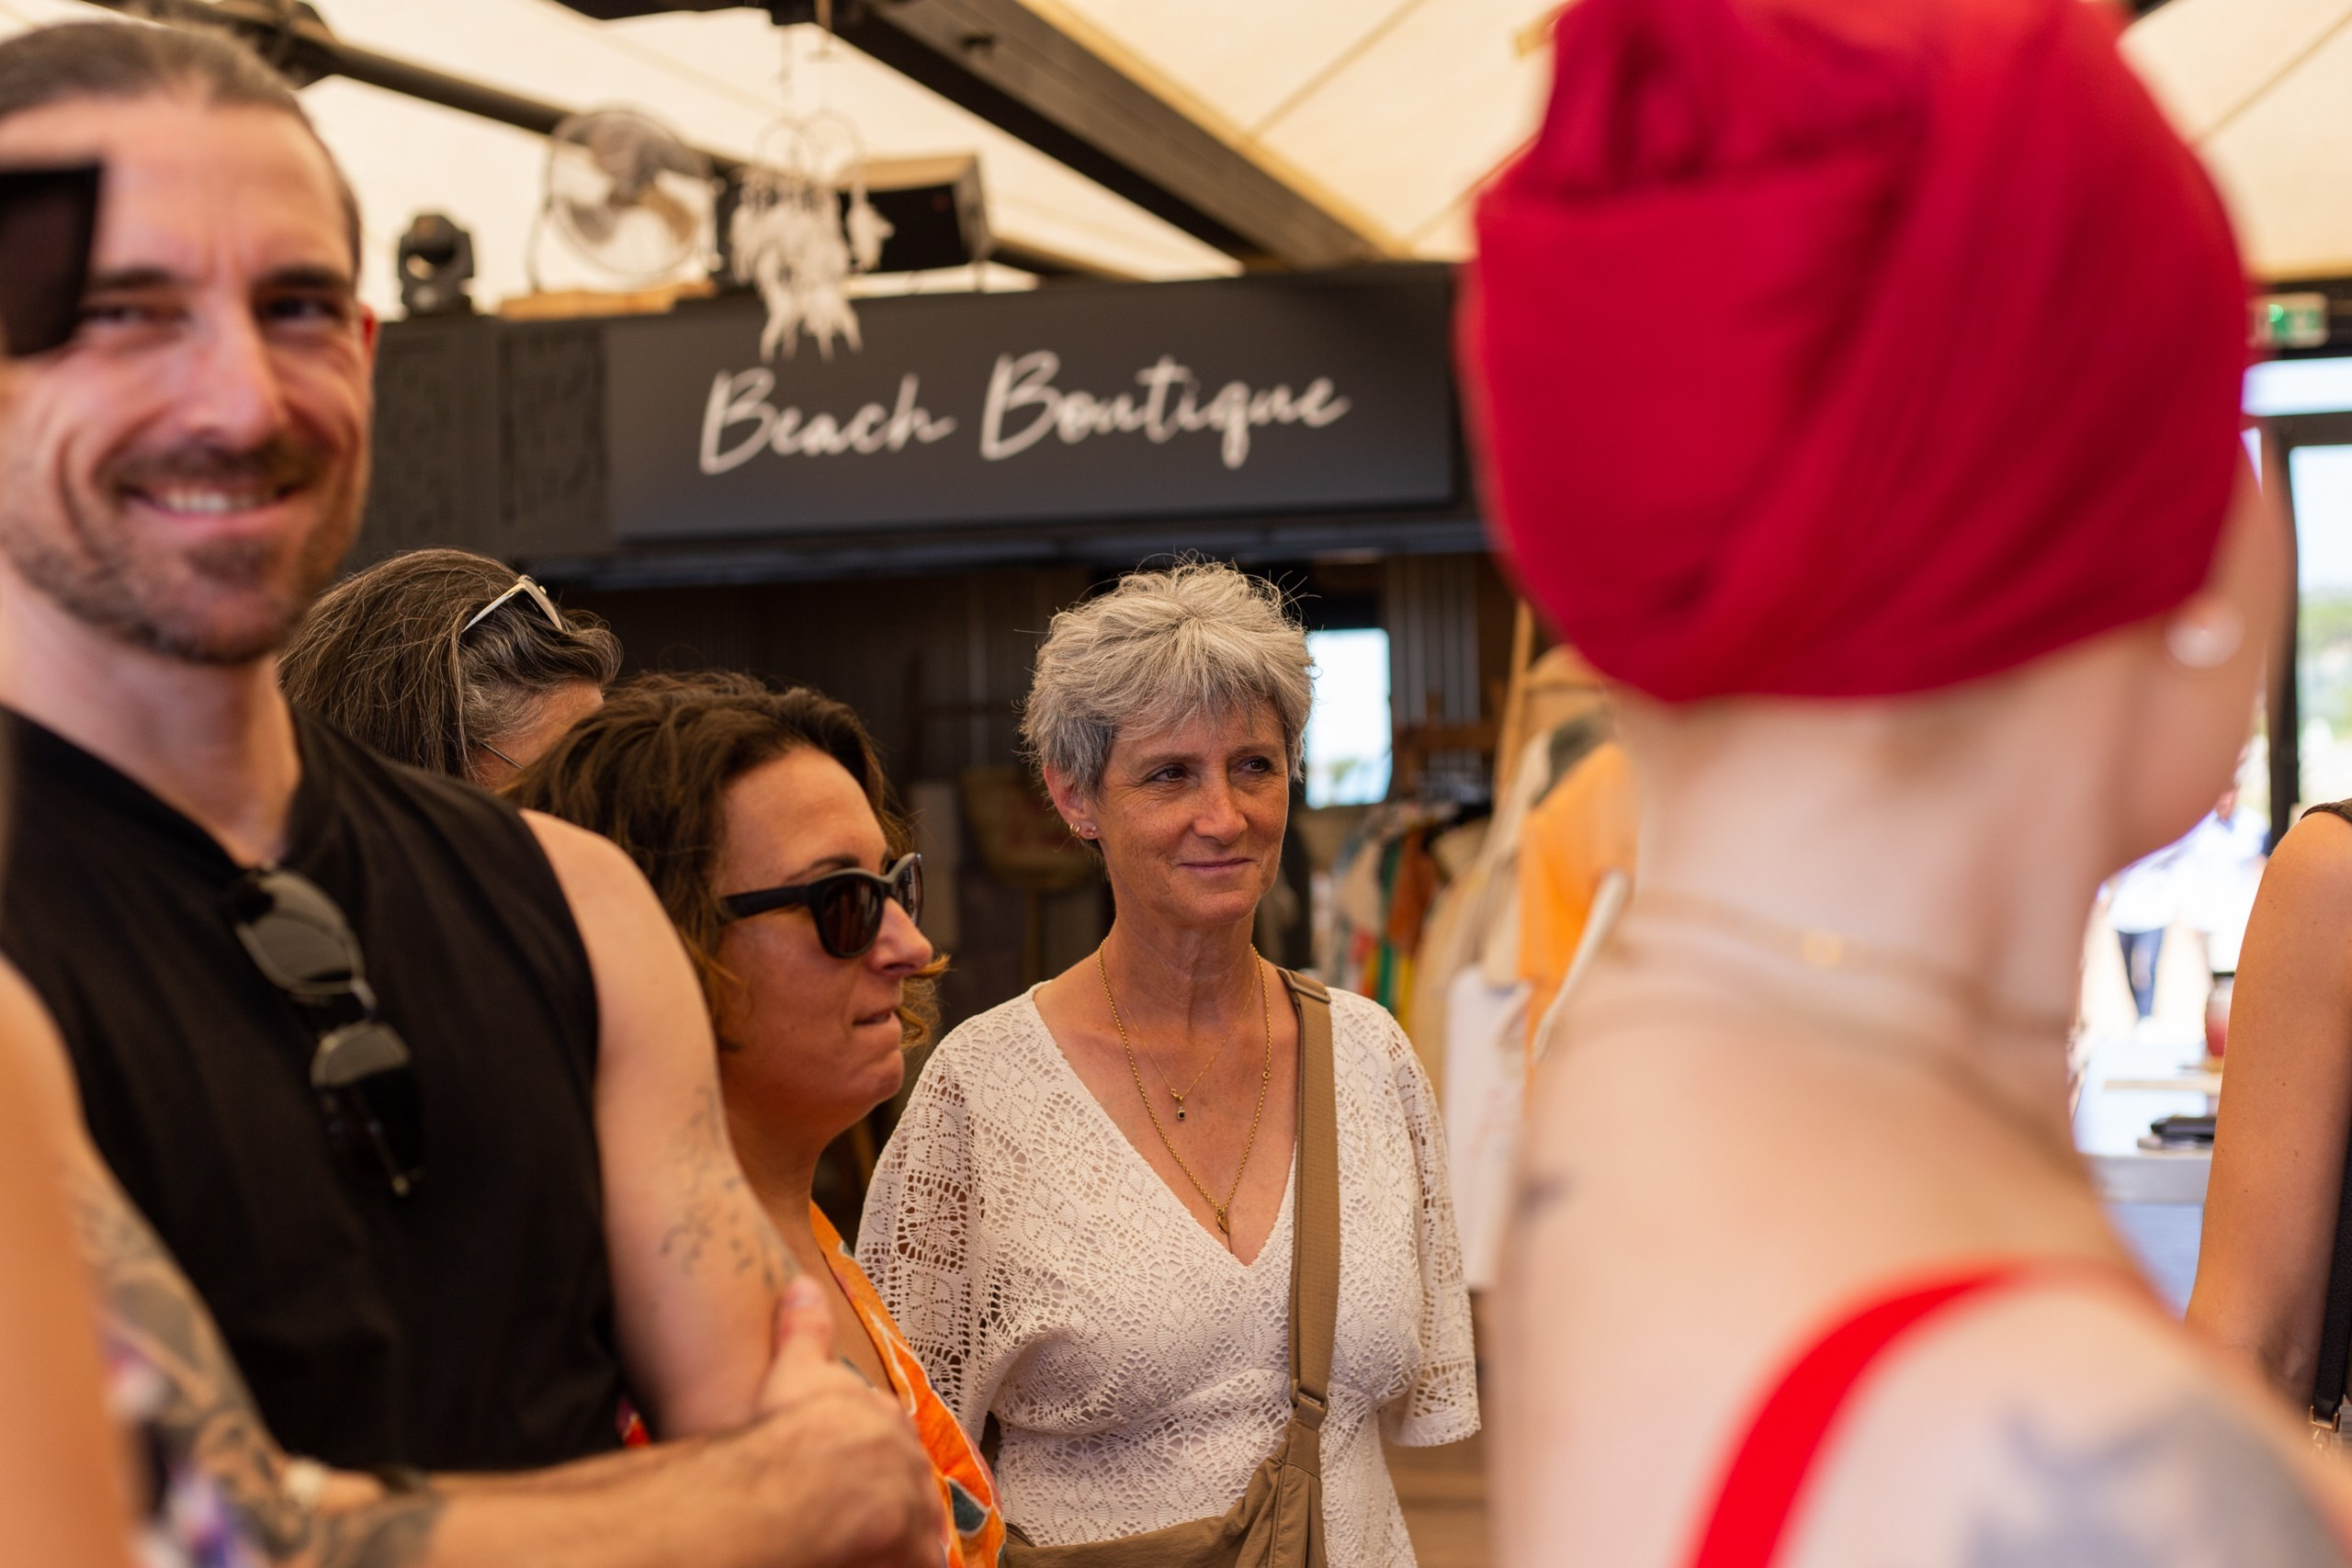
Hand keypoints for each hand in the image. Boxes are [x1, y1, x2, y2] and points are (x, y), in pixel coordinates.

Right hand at [736, 1277, 941, 1567]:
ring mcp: (917, 1505)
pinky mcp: (915, 1551)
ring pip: (919, 1523)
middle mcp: (911, 1458)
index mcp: (887, 1417)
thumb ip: (804, 1330)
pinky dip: (904, 1561)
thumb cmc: (789, 1430)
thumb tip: (803, 1284)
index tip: (851, 1472)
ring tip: (869, 1545)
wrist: (797, 1483)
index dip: (868, 1455)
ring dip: (900, 1534)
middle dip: (887, 1496)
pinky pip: (919, 1561)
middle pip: (905, 1480)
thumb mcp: (795, 1370)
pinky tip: (878, 1562)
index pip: (889, 1434)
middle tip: (854, 1515)